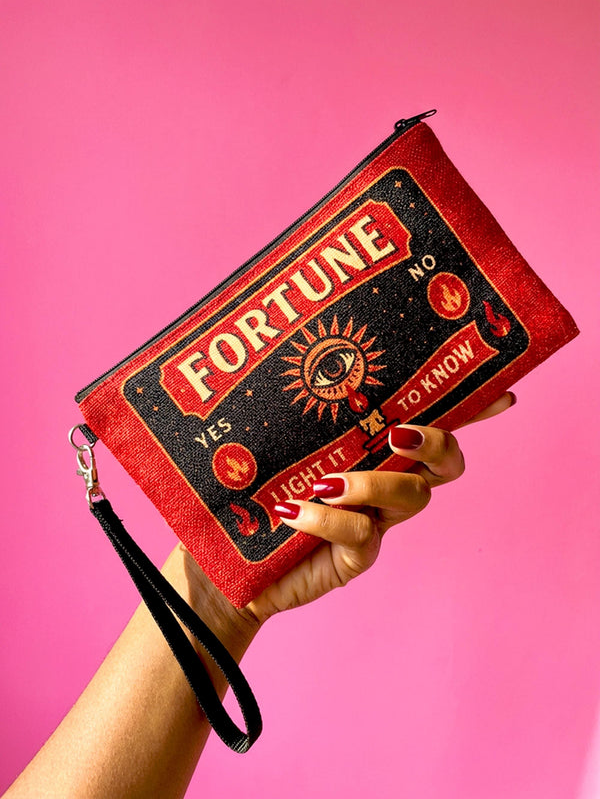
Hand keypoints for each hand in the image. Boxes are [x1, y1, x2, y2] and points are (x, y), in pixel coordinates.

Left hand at [244, 391, 515, 623]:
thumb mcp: (269, 441)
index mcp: (374, 447)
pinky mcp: (355, 557)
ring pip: (412, 498)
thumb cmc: (249, 488)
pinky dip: (329, 518)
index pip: (433, 421)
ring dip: (374, 483)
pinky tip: (291, 511)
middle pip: (446, 464)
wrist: (224, 558)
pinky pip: (364, 534)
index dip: (474, 410)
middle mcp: (386, 481)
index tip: (505, 395)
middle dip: (436, 445)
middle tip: (398, 435)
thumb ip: (290, 411)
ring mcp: (375, 521)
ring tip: (327, 482)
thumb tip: (283, 353)